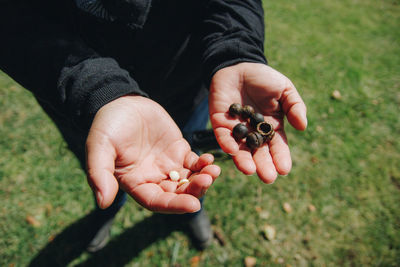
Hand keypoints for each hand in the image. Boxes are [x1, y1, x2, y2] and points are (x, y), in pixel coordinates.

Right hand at [86, 95, 219, 212]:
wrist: (121, 102)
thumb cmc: (107, 125)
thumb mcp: (99, 147)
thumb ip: (100, 174)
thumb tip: (103, 203)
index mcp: (135, 183)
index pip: (157, 201)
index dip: (174, 205)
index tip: (193, 205)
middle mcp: (154, 178)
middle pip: (177, 193)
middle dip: (194, 191)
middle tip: (206, 181)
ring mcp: (168, 165)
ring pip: (189, 180)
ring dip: (203, 179)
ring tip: (213, 171)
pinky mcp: (178, 150)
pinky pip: (194, 163)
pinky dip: (203, 164)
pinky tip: (210, 160)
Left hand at [209, 63, 306, 182]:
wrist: (239, 65)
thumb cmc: (264, 78)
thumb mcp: (285, 90)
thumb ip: (295, 107)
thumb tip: (303, 127)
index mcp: (271, 128)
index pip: (277, 147)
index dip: (280, 158)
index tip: (284, 170)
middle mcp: (253, 133)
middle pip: (259, 153)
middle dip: (263, 165)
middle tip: (268, 178)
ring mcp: (236, 130)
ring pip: (240, 149)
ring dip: (244, 161)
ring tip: (250, 171)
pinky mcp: (220, 124)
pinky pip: (223, 136)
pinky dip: (227, 144)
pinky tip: (233, 152)